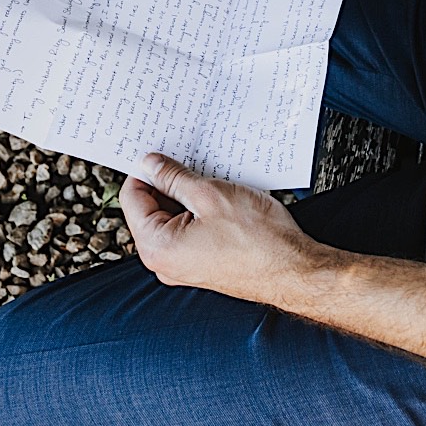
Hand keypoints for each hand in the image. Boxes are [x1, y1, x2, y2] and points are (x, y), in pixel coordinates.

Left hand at [119, 152, 325, 302]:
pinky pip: (189, 230)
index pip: (131, 196)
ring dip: (189, 196)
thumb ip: (174, 177)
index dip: (146, 170)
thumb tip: (150, 164)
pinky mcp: (201, 264)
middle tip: (193, 166)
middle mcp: (164, 261)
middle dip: (169, 183)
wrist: (293, 271)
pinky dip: (201, 211)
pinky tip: (223, 200)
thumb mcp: (210, 195)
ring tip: (214, 184)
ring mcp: (182, 265)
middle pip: (151, 208)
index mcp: (157, 247)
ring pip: (172, 218)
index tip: (163, 154)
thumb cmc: (258, 241)